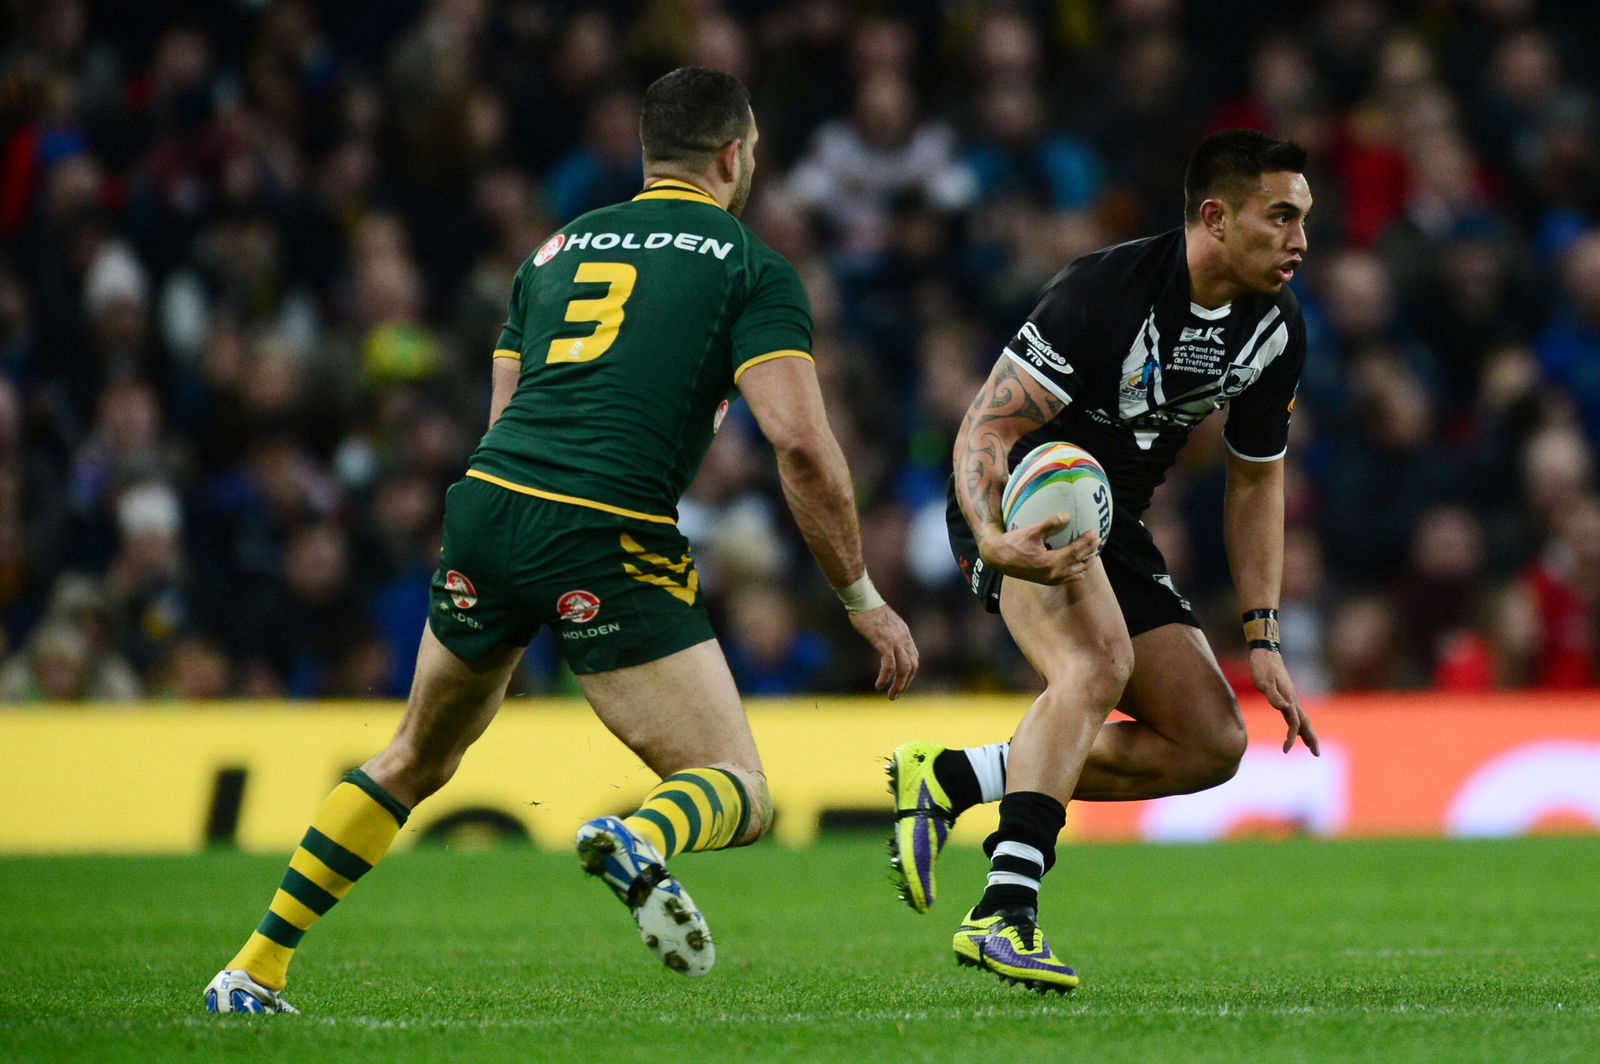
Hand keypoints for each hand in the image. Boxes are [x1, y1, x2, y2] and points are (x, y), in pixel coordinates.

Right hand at [847, 604, 918, 699]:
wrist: (864, 600)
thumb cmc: (869, 611)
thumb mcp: (885, 624)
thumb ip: (889, 635)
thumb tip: (885, 644)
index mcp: (904, 634)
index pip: (914, 658)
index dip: (910, 674)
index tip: (901, 683)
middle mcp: (904, 638)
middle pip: (912, 666)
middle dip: (906, 683)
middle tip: (896, 694)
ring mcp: (895, 641)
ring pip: (904, 669)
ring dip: (898, 685)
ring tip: (891, 696)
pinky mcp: (884, 642)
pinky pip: (889, 665)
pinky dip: (885, 678)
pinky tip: (879, 685)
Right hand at [979, 516, 1100, 584]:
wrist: (997, 557)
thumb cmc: (1013, 542)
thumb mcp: (1031, 531)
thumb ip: (1050, 523)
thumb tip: (1067, 516)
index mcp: (1050, 562)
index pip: (1074, 551)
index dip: (1085, 542)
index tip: (1094, 532)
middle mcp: (1051, 573)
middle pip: (1076, 562)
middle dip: (1089, 551)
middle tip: (1098, 541)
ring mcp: (1048, 579)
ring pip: (1072, 574)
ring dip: (1084, 565)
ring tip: (1093, 557)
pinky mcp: (1043, 580)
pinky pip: (1064, 580)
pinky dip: (1073, 575)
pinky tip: (1078, 572)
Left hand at [1250, 648, 1318, 754]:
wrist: (1265, 652)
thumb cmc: (1262, 666)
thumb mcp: (1263, 681)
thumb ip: (1273, 695)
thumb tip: (1284, 708)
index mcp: (1289, 699)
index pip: (1294, 723)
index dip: (1291, 737)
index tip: (1285, 750)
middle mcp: (1293, 699)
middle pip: (1305, 723)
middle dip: (1311, 739)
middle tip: (1317, 754)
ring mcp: (1291, 696)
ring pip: (1303, 718)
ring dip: (1308, 732)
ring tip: (1311, 745)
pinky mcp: (1287, 694)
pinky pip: (1296, 713)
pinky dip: (1299, 723)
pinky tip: (1297, 727)